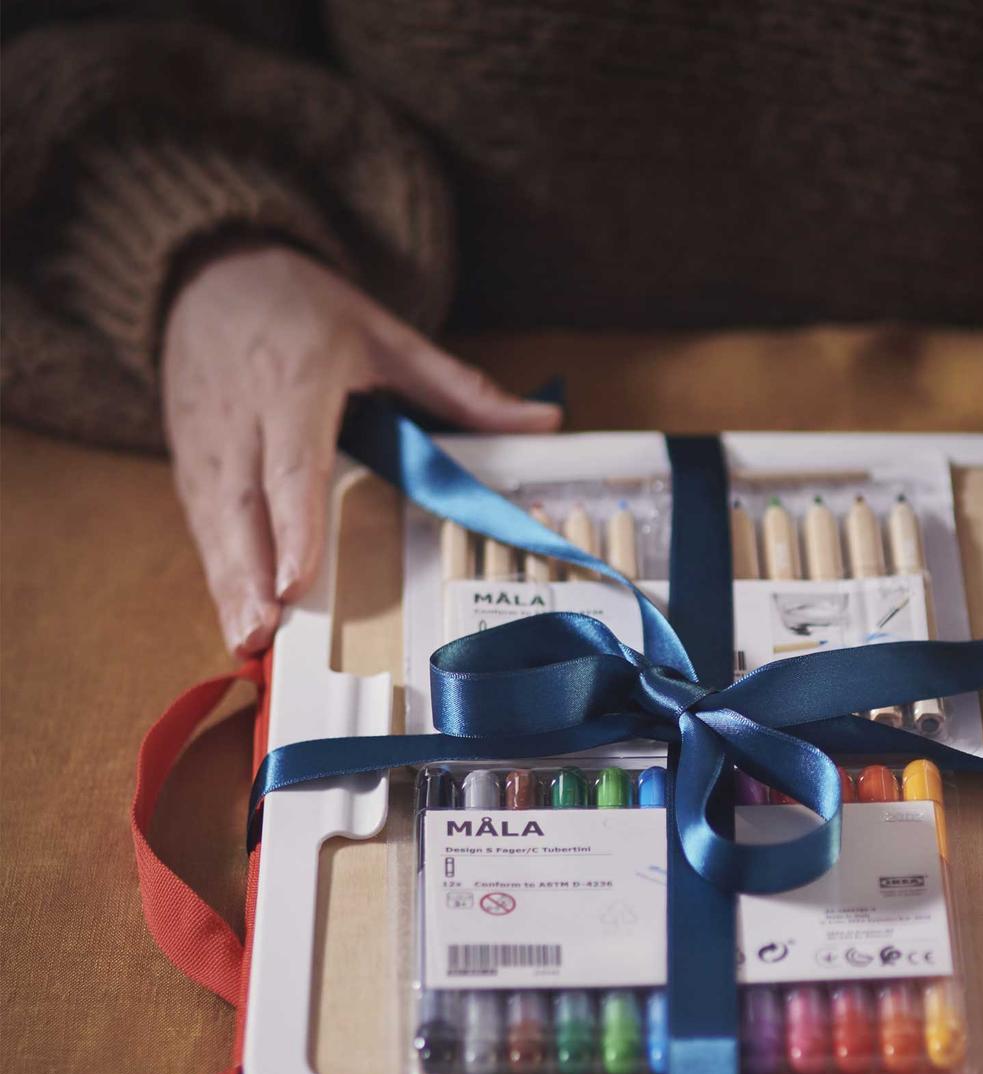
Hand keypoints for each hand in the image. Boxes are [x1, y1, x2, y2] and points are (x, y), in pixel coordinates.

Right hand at [162, 246, 560, 652]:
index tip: (296, 580)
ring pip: (215, 523)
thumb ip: (460, 389)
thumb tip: (544, 420)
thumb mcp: (384, 334)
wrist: (208, 273)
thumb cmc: (301, 306)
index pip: (292, 462)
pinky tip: (236, 618)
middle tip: (262, 636)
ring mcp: (207, 442)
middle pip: (241, 506)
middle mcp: (241, 418)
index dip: (293, 524)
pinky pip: (203, 523)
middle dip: (249, 577)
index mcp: (293, 382)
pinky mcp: (189, 461)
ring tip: (247, 643)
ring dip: (228, 587)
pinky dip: (217, 573)